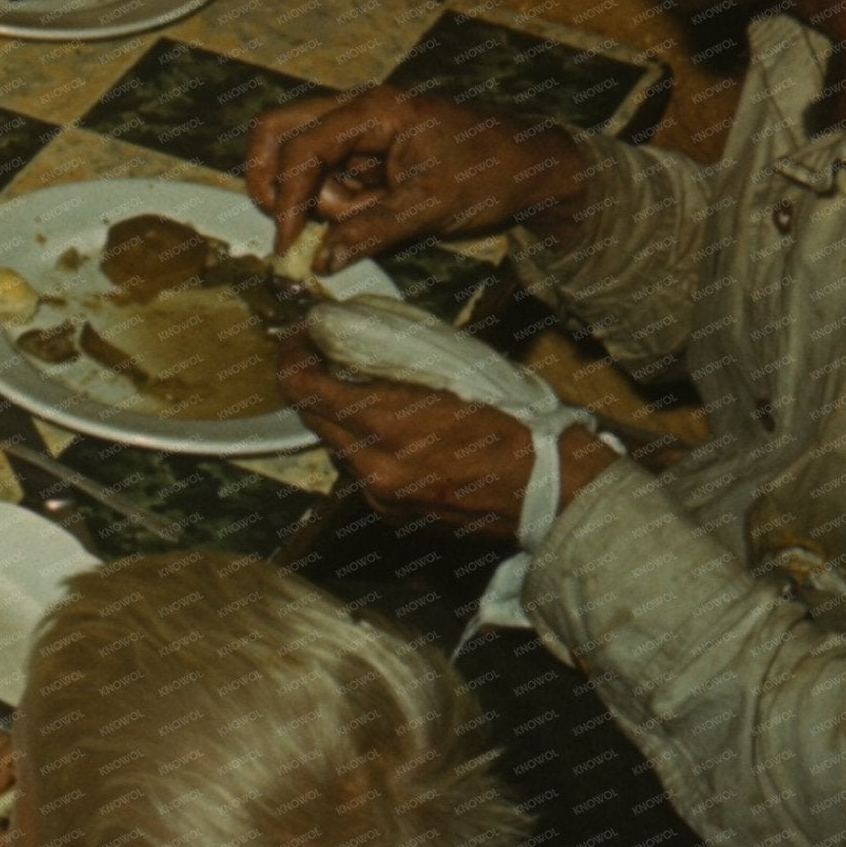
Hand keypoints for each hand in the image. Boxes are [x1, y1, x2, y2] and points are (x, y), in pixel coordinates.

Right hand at [246, 87, 591, 273]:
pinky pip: (330, 179)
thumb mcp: (430, 206)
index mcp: (373, 109)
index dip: (286, 197)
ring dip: (320, 199)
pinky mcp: (367, 155)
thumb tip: (320, 260)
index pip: (303, 147)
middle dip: (271, 180)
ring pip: (301, 160)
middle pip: (279, 130)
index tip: (287, 243)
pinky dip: (338, 204)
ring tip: (369, 215)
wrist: (531, 169)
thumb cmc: (490, 171)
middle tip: (284, 223)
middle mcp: (358, 111)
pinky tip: (375, 212)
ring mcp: (360, 132)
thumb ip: (371, 230)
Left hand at [278, 332, 616, 535]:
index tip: (300, 335)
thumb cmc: (517, 424)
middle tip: (320, 352)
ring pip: (334, 445)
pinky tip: (383, 423)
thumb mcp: (458, 371)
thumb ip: (399, 359)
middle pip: (313, 418)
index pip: (307, 390)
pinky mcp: (391, 510)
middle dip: (311, 381)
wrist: (551, 489)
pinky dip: (360, 441)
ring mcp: (380, 494)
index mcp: (388, 427)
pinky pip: (358, 468)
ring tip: (354, 383)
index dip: (294, 357)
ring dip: (337, 413)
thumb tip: (356, 338)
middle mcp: (374, 467)